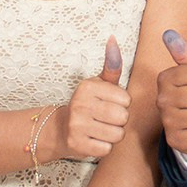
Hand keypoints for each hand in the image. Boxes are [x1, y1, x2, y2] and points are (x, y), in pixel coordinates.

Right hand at [50, 38, 128, 160]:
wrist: (60, 129)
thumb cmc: (87, 104)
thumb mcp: (98, 83)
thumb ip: (111, 64)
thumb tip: (113, 38)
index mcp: (88, 87)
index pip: (126, 99)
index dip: (122, 104)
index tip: (108, 104)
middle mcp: (80, 104)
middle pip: (123, 117)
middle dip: (119, 120)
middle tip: (105, 119)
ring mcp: (77, 125)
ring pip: (117, 135)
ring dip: (112, 135)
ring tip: (100, 129)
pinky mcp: (77, 144)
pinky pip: (107, 149)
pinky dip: (104, 147)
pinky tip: (94, 140)